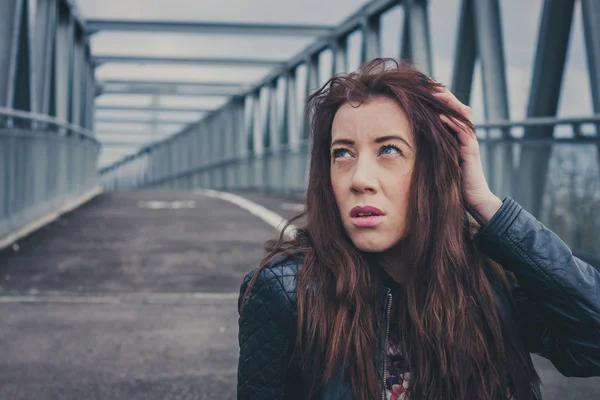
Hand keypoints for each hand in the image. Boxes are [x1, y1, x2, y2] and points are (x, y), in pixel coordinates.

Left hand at [432, 85, 501, 224]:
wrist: (474, 200)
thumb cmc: (454, 184)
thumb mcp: (440, 162)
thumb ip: (432, 150)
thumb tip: (410, 143)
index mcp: (458, 136)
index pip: (449, 111)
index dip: (438, 99)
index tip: (423, 88)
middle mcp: (466, 136)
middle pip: (457, 107)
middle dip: (444, 94)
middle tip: (428, 83)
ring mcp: (470, 142)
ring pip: (461, 115)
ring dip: (448, 102)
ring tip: (434, 92)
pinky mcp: (471, 152)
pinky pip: (463, 132)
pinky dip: (451, 122)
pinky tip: (440, 115)